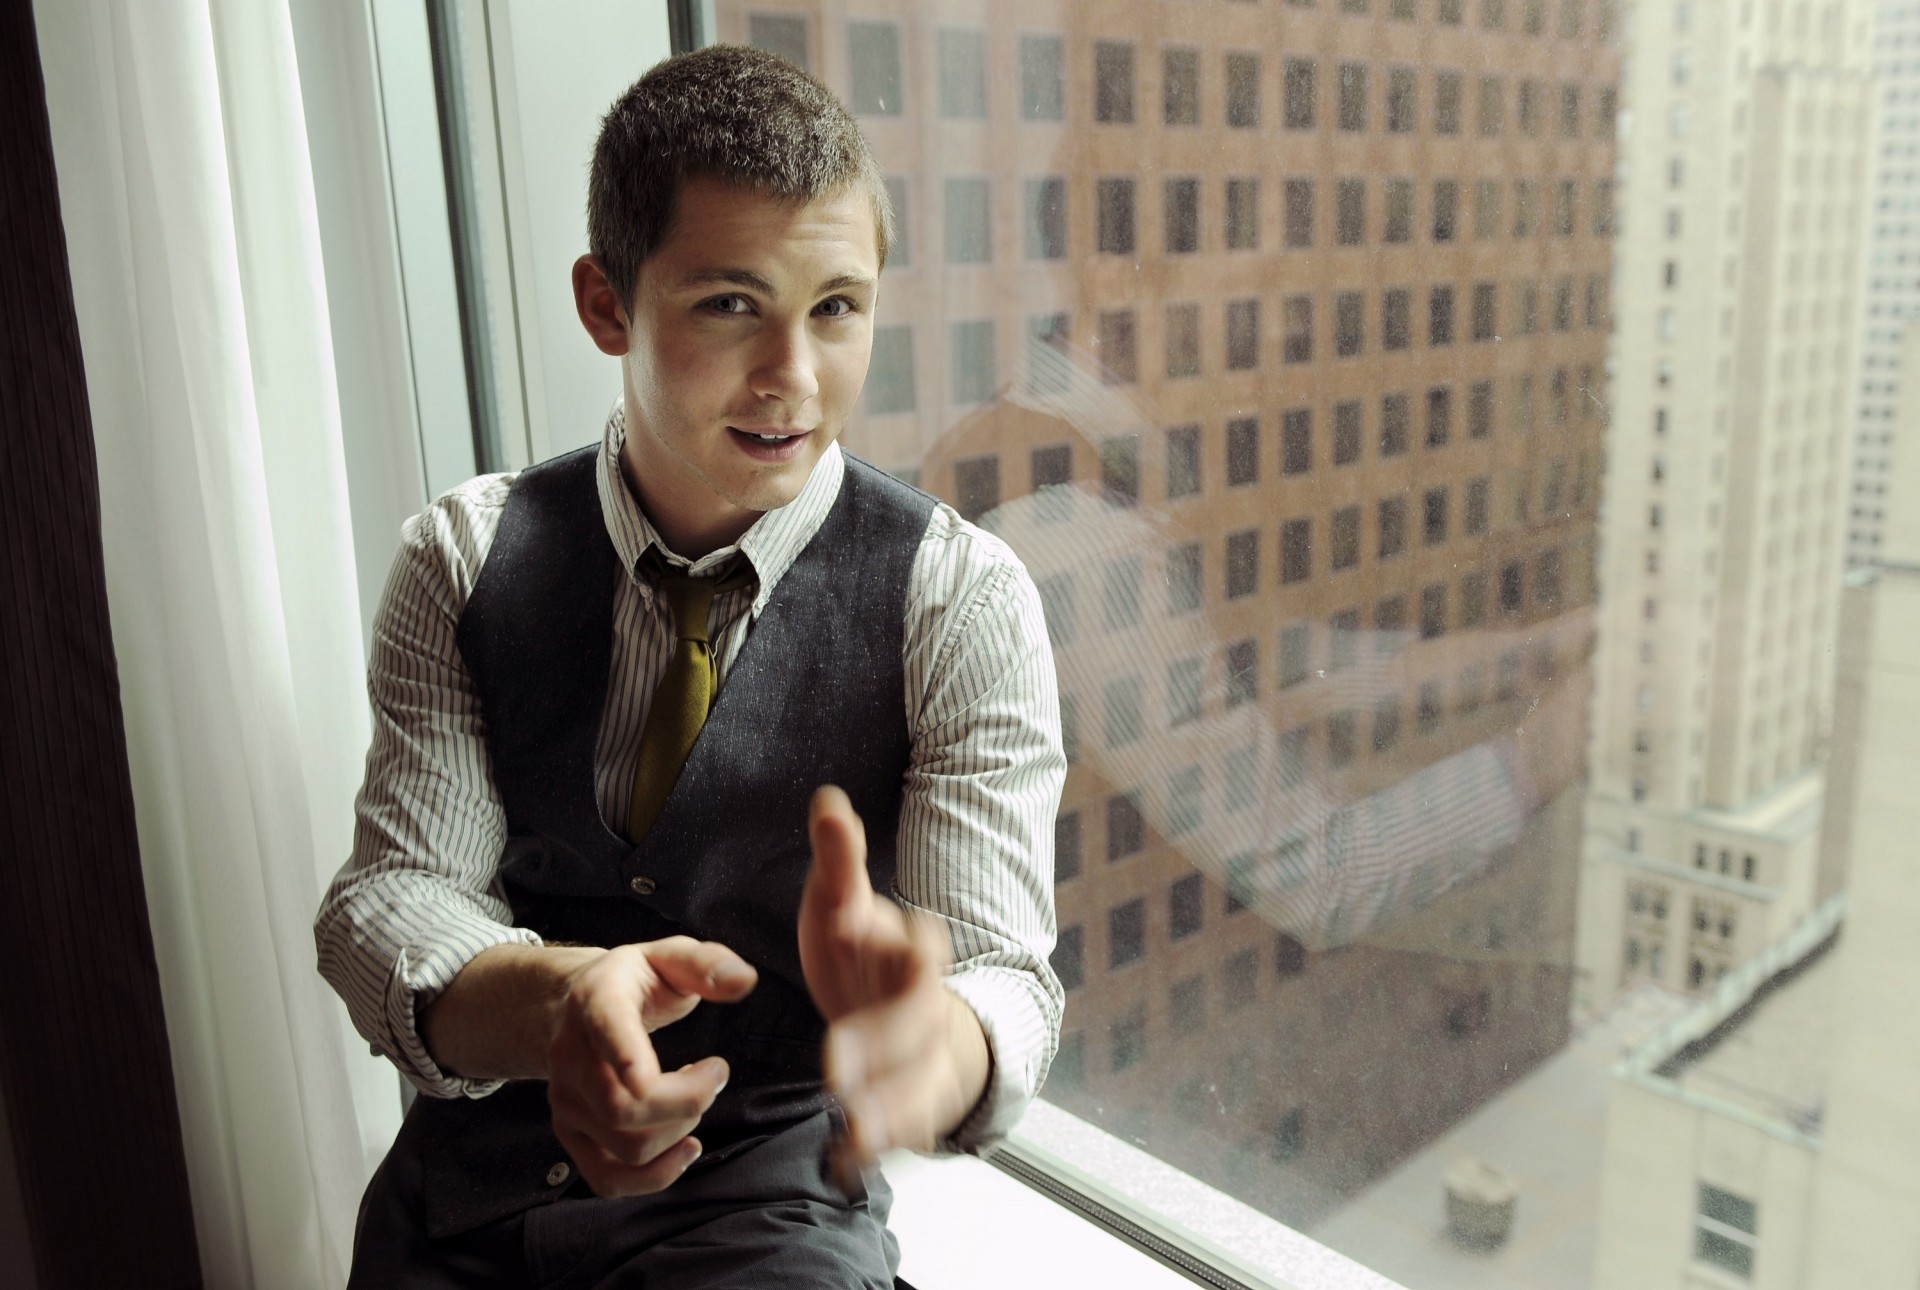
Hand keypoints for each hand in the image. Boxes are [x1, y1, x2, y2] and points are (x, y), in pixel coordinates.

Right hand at [546, 937, 756, 1196]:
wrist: (575, 1006)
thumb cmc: (634, 981)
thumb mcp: (669, 957)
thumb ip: (707, 964)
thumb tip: (745, 980)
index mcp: (596, 1001)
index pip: (606, 1031)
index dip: (627, 1057)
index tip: (661, 1073)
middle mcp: (569, 1055)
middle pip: (624, 1108)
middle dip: (688, 1101)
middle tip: (714, 1073)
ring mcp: (565, 1100)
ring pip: (624, 1147)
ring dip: (679, 1132)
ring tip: (695, 1097)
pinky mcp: (569, 1132)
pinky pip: (608, 1178)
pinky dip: (655, 1176)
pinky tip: (684, 1148)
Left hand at [798, 786, 987, 1163]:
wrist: (896, 1002)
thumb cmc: (861, 947)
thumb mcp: (844, 901)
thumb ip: (839, 858)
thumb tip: (827, 799)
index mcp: (913, 953)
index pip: (924, 949)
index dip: (908, 953)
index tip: (876, 951)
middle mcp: (923, 1007)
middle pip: (916, 1026)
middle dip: (883, 1047)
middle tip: (837, 1067)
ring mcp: (921, 1057)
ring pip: (917, 1085)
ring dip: (889, 1109)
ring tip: (857, 1132)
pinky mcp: (908, 1099)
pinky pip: (898, 1126)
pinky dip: (876, 1145)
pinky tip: (847, 1162)